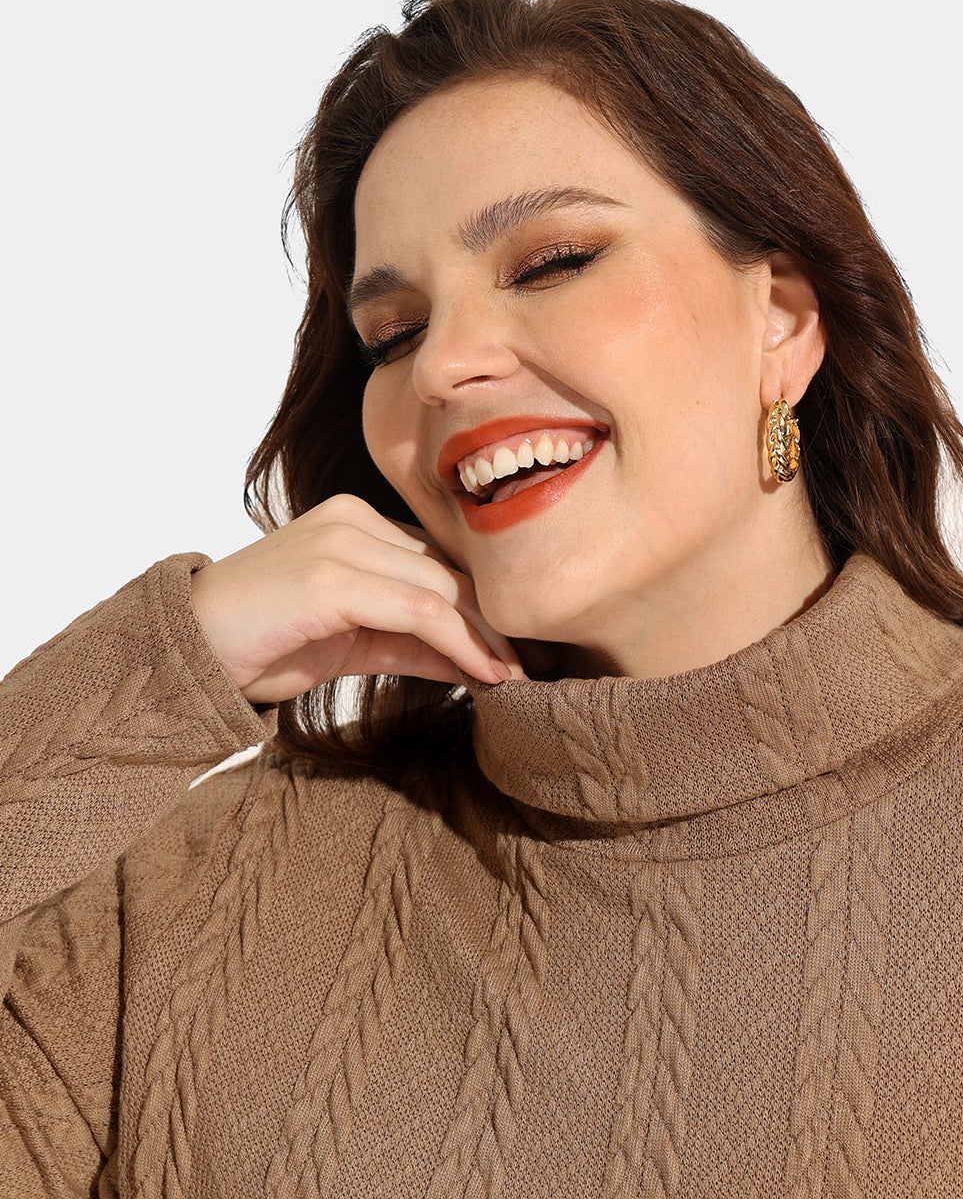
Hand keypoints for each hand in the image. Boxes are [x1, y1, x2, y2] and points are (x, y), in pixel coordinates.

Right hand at [188, 493, 529, 705]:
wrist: (188, 651)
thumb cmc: (263, 644)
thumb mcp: (354, 642)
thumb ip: (413, 642)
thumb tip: (480, 662)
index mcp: (356, 522)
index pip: (441, 562)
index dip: (486, 608)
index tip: (525, 651)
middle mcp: (353, 519)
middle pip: (450, 572)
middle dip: (497, 623)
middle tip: (539, 667)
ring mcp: (343, 542)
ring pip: (442, 590)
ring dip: (488, 640)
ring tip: (520, 678)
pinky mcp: (333, 576)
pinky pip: (420, 611)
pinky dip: (461, 645)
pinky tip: (487, 676)